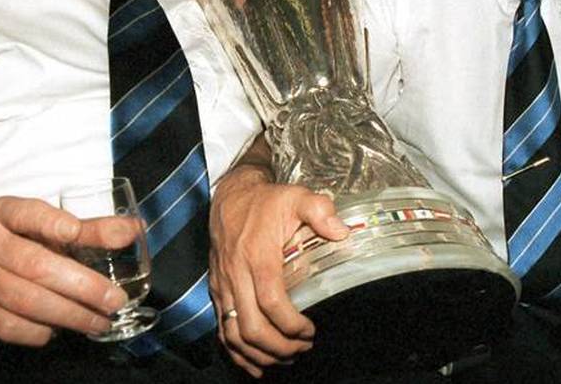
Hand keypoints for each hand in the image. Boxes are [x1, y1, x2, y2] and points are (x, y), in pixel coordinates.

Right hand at [0, 196, 129, 345]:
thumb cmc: (14, 242)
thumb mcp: (43, 227)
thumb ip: (89, 229)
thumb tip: (134, 229)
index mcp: (3, 214)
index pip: (27, 214)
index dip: (51, 223)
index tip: (75, 231)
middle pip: (35, 265)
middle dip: (81, 286)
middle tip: (114, 300)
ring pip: (26, 301)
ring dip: (70, 315)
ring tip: (100, 321)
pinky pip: (12, 327)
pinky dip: (43, 331)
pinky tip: (63, 328)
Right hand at [209, 173, 348, 376]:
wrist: (230, 197)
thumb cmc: (265, 201)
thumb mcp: (296, 196)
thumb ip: (320, 210)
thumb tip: (342, 232)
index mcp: (258, 256)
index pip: (271, 302)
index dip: (292, 324)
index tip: (311, 330)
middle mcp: (236, 275)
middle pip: (252, 327)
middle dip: (280, 347)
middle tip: (303, 347)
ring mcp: (223, 286)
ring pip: (234, 334)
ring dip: (260, 354)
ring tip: (286, 358)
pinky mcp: (217, 291)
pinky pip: (221, 331)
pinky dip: (237, 353)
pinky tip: (257, 363)